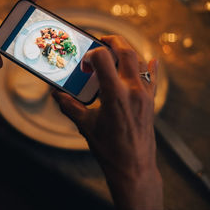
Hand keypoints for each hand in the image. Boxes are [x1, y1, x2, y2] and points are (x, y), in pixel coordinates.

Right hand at [53, 35, 162, 209]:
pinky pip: (153, 77)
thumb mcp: (85, 126)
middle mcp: (133, 90)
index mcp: (115, 94)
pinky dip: (150, 66)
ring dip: (127, 52)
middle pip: (126, 51)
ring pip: (140, 61)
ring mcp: (145, 95)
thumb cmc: (109, 149)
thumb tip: (56, 94)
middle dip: (113, 41)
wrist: (133, 168)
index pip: (104, 57)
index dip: (92, 53)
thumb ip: (70, 106)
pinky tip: (151, 60)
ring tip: (115, 52)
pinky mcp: (151, 102)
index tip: (85, 63)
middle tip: (101, 41)